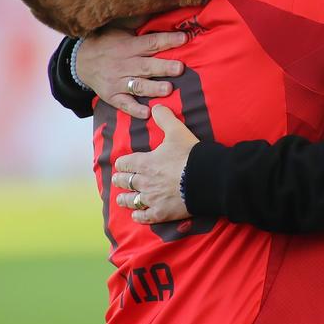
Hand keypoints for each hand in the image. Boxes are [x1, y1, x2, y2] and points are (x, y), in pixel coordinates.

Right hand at [78, 29, 186, 118]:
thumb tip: (158, 7)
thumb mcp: (119, 28)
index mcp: (128, 46)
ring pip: (138, 85)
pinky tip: (147, 113)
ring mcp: (118, 82)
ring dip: (153, 88)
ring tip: (168, 89)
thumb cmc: (106, 42)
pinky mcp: (112, 96)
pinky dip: (135, 109)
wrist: (80, 61)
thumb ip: (138, 21)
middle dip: (164, 67)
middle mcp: (124, 64)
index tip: (184, 38)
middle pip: (147, 66)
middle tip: (180, 68)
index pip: (150, 42)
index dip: (167, 40)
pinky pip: (124, 104)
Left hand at [112, 106, 196, 223]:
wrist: (206, 179)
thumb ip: (165, 118)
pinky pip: (145, 217)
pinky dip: (138, 216)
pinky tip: (136, 216)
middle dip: (120, 180)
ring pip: (131, 200)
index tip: (121, 164)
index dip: (122, 164)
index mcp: (145, 162)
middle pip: (125, 182)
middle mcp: (144, 182)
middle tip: (117, 180)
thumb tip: (156, 106)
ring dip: (124, 199)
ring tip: (120, 199)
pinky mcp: (162, 213)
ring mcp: (152, 199)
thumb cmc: (190, 155)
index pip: (125, 163)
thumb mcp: (177, 131)